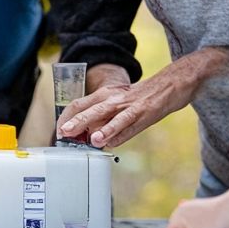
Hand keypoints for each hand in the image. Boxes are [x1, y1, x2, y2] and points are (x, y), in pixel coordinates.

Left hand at [58, 50, 220, 147]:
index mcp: (105, 95)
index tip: (59, 130)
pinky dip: (120, 133)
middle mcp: (114, 98)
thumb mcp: (119, 105)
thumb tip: (89, 138)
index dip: (67, 116)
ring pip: (111, 115)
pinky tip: (113, 142)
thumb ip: (104, 120)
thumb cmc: (141, 98)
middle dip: (76, 121)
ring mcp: (129, 105)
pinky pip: (130, 123)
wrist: (169, 85)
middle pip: (90, 108)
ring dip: (101, 128)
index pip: (79, 103)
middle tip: (63, 133)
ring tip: (91, 139)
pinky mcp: (144, 111)